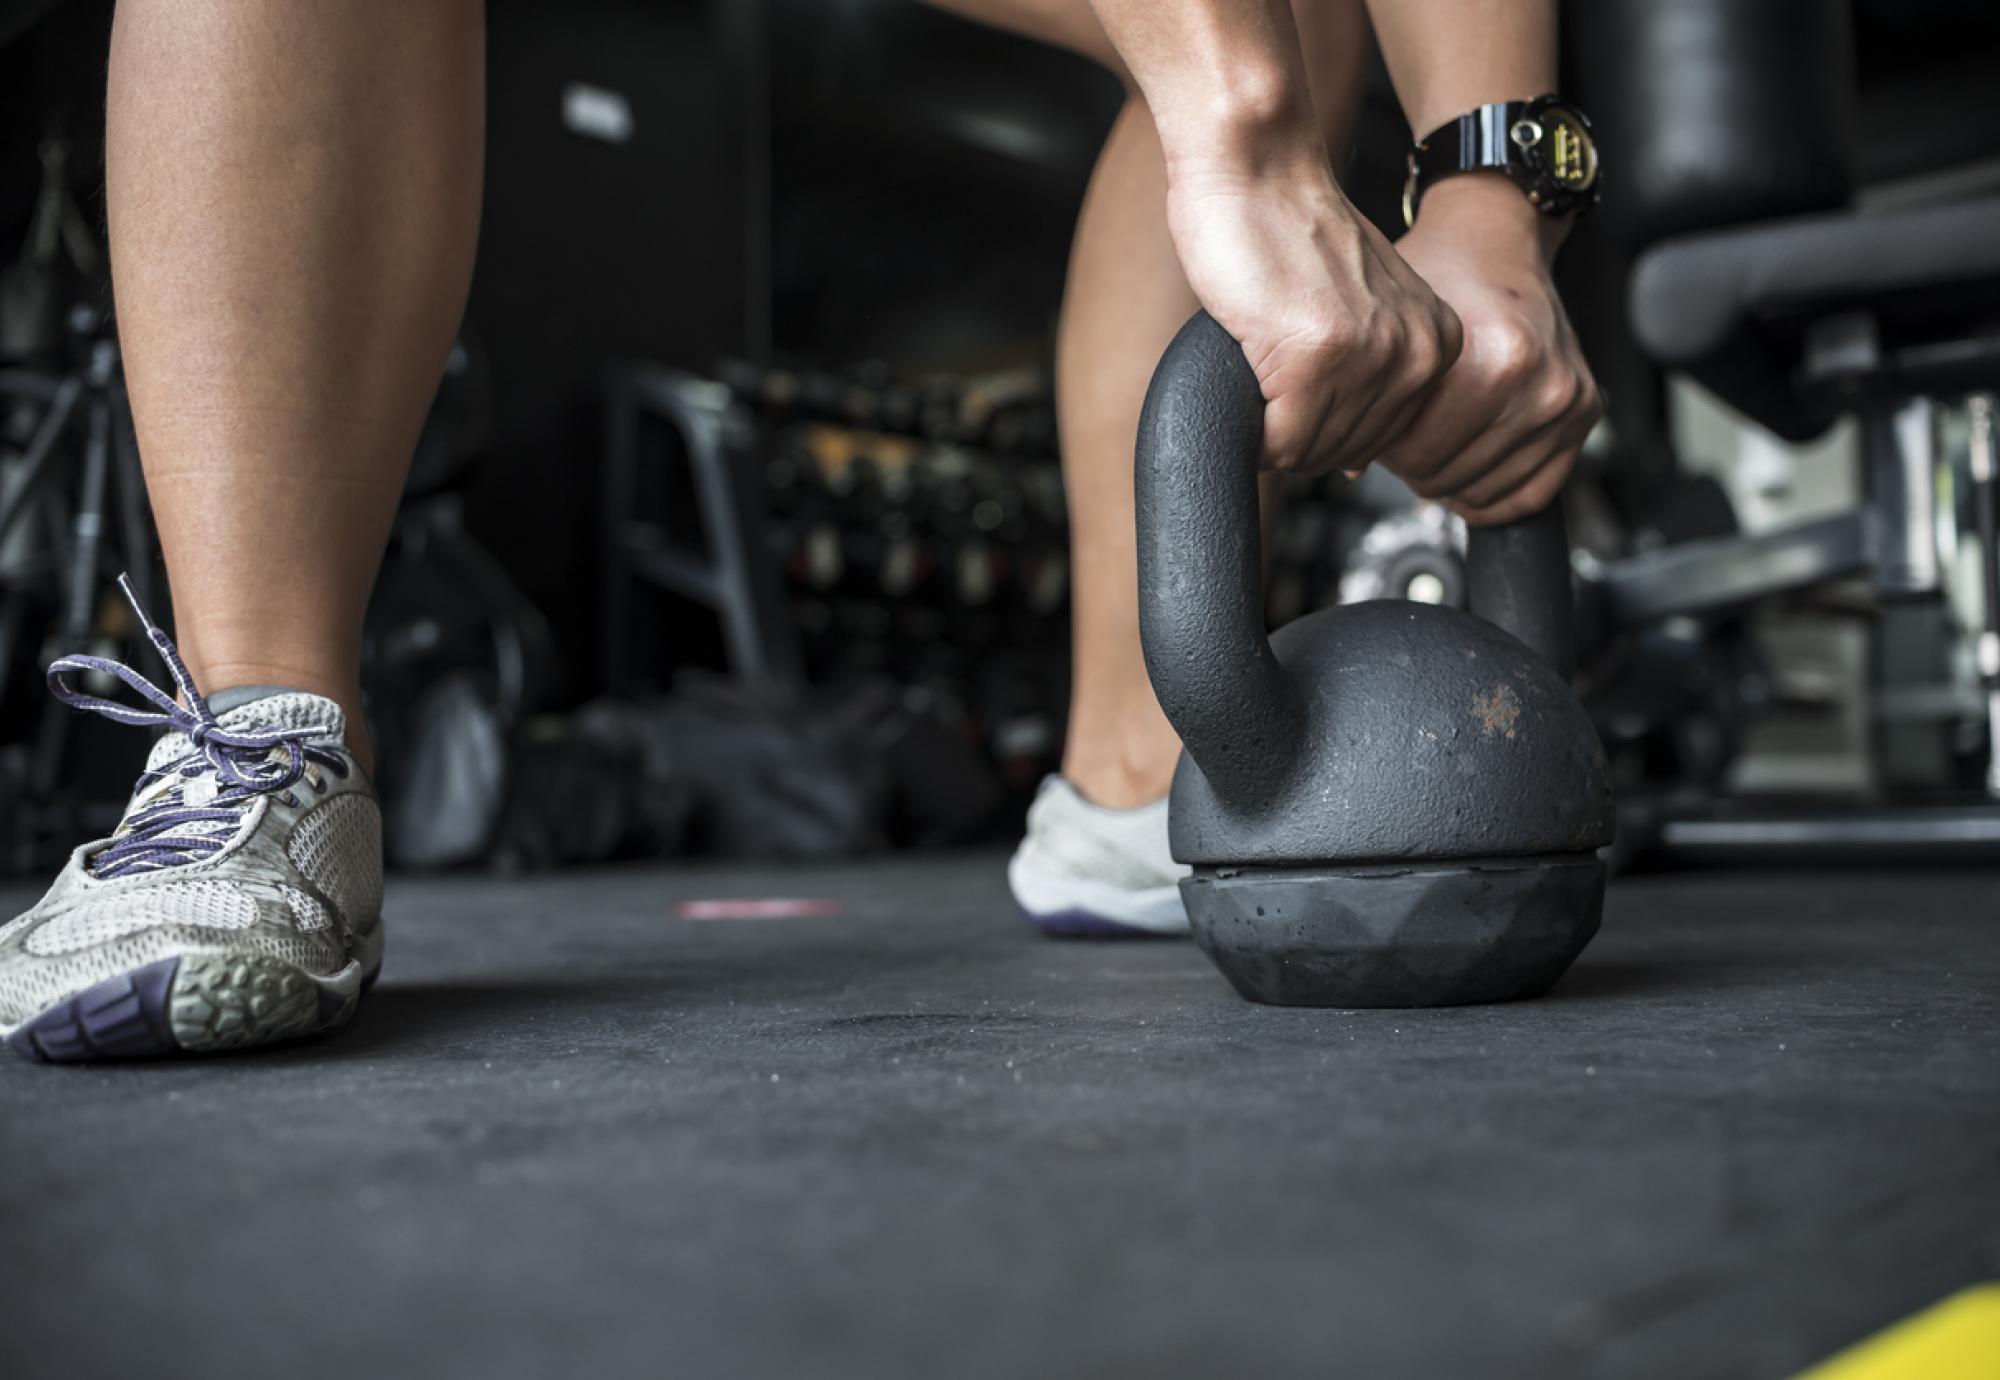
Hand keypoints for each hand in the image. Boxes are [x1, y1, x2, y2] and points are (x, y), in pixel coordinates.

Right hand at [1166, 155, 1462, 476]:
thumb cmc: (1287, 230)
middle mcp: (1416, 353)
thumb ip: (1372, 367)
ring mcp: (1368, 358)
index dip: (1321, 421)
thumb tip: (1347, 456)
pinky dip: (1250, 424)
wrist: (1256, 167)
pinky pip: (1277, 442)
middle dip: (1294, 426)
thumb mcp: (1362, 306)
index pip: (1377, 440)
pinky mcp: (1314, 358)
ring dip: (1270, 424)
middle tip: (1272, 360)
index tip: (1298, 367)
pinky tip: (1250, 362)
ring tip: (1264, 353)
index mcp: (1437, 342)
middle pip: (1341, 453)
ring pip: (1308, 453)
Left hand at [1375, 176, 1601, 524]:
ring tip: (1438, 436)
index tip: (1383, 422)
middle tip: (1410, 427)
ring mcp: (1566, 400)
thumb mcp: (1391, 323)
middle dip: (1416, 461)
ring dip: (1451, 475)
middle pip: (1448, 477)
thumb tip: (1350, 467)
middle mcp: (1538, 384)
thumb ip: (1370, 394)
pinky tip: (1469, 466)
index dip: (1386, 446)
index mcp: (1493, 363)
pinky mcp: (1584, 411)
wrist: (1496, 238)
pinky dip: (1495, 491)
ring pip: (1486, 492)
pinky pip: (1532, 492)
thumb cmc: (1439, 276)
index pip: (1416, 458)